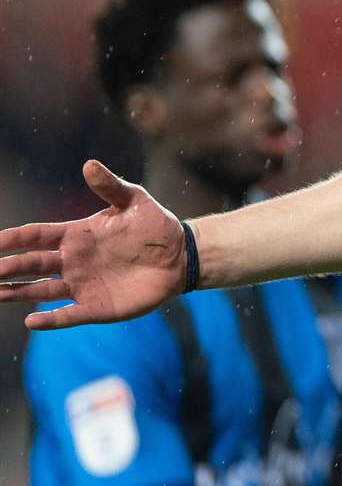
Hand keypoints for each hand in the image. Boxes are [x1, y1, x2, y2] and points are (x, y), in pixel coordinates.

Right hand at [0, 161, 188, 329]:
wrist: (181, 255)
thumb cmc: (154, 225)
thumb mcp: (134, 201)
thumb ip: (110, 186)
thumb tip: (89, 165)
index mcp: (76, 235)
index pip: (34, 236)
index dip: (11, 239)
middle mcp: (73, 261)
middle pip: (31, 264)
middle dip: (7, 267)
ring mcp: (83, 284)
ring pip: (41, 290)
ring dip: (17, 292)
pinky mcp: (98, 306)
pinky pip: (69, 315)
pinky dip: (51, 319)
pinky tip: (31, 321)